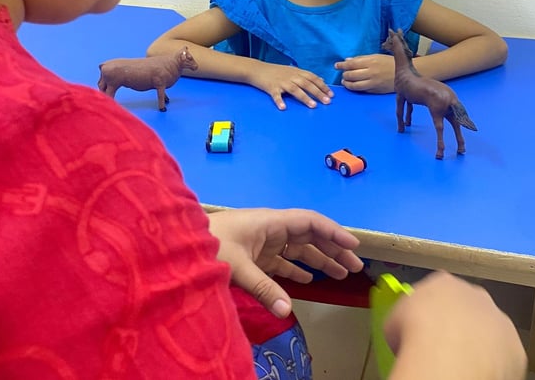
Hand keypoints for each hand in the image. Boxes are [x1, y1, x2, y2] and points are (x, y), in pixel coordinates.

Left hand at [207, 208, 363, 317]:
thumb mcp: (237, 267)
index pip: (309, 222)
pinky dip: (297, 269)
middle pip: (309, 236)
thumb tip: (288, 312)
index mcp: (270, 222)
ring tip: (341, 274)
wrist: (178, 244)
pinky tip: (309, 279)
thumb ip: (263, 288)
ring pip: (298, 249)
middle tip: (355, 267)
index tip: (353, 246)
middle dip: (333, 249)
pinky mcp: (253, 256)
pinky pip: (282, 261)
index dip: (333, 232)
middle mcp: (270, 229)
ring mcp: (262, 243)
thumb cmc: (209, 245)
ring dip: (319, 260)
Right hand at [249, 62, 333, 109]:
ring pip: (295, 89)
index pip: (313, 78)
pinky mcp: (271, 88)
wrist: (257, 69)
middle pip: (306, 84)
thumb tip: (321, 80)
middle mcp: (290, 76)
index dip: (322, 86)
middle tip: (327, 101)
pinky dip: (280, 101)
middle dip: (318, 93)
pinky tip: (283, 107)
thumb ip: (306, 75)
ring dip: (304, 97)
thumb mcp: (292, 70)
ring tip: (313, 105)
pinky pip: (276, 95)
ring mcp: (281, 82)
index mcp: (297, 72)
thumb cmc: (276, 71)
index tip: (331, 94)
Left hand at [335, 53, 395, 93]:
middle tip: (343, 74)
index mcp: (371, 61)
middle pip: (351, 75)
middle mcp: (371, 72)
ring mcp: (373, 83)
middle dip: (344, 74)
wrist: (404, 74)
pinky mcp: (375, 90)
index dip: (342, 65)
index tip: (336, 65)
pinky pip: (361, 90)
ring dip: (347, 83)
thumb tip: (347, 60)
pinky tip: (353, 86)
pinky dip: (355, 88)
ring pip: (354, 85)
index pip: (352, 64)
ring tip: (345, 81)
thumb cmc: (390, 63)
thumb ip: (361, 59)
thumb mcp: (376, 57)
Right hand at [385, 272, 526, 379]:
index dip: (430, 310)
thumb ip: (406, 315)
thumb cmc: (416, 336)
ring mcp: (498, 319)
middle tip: (443, 344)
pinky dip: (492, 363)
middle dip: (459, 323)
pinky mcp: (515, 347)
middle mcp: (475, 294)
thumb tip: (404, 330)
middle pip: (468, 306)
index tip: (423, 325)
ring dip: (478, 342)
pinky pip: (503, 355)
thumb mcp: (394, 318)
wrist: (444, 358)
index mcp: (443, 282)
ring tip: (460, 362)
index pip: (439, 290)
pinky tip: (477, 372)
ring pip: (489, 330)